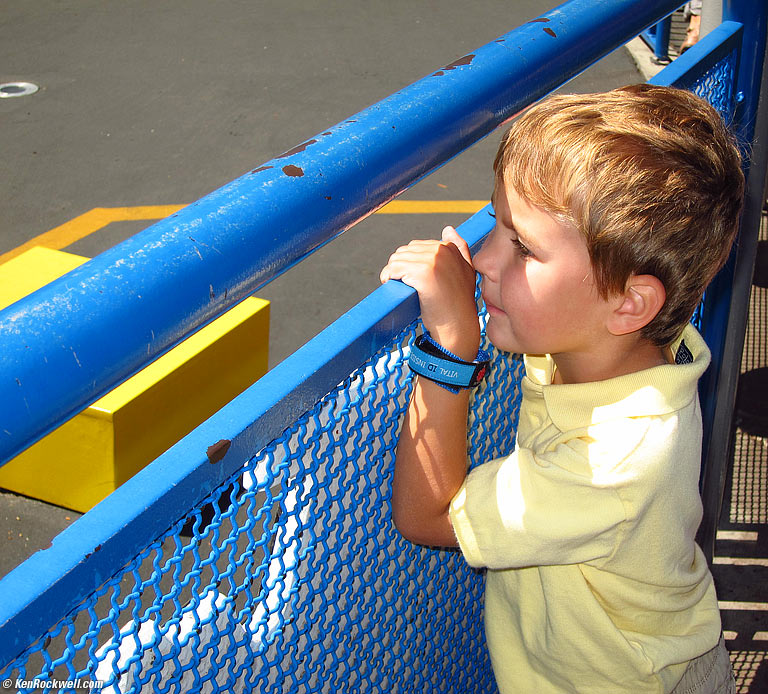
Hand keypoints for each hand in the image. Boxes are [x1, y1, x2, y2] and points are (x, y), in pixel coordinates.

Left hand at [380, 226, 479, 360]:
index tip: (411, 278)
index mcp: (450, 248)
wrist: (458, 326)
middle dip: (399, 266)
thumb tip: (447, 229)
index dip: (410, 263)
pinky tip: (390, 284)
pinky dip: (388, 276)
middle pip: (404, 251)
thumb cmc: (459, 304)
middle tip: (402, 283)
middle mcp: (442, 250)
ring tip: (396, 284)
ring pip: (397, 259)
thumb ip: (460, 248)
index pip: (417, 246)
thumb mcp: (467, 271)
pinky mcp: (422, 273)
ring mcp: (432, 261)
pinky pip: (394, 268)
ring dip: (392, 272)